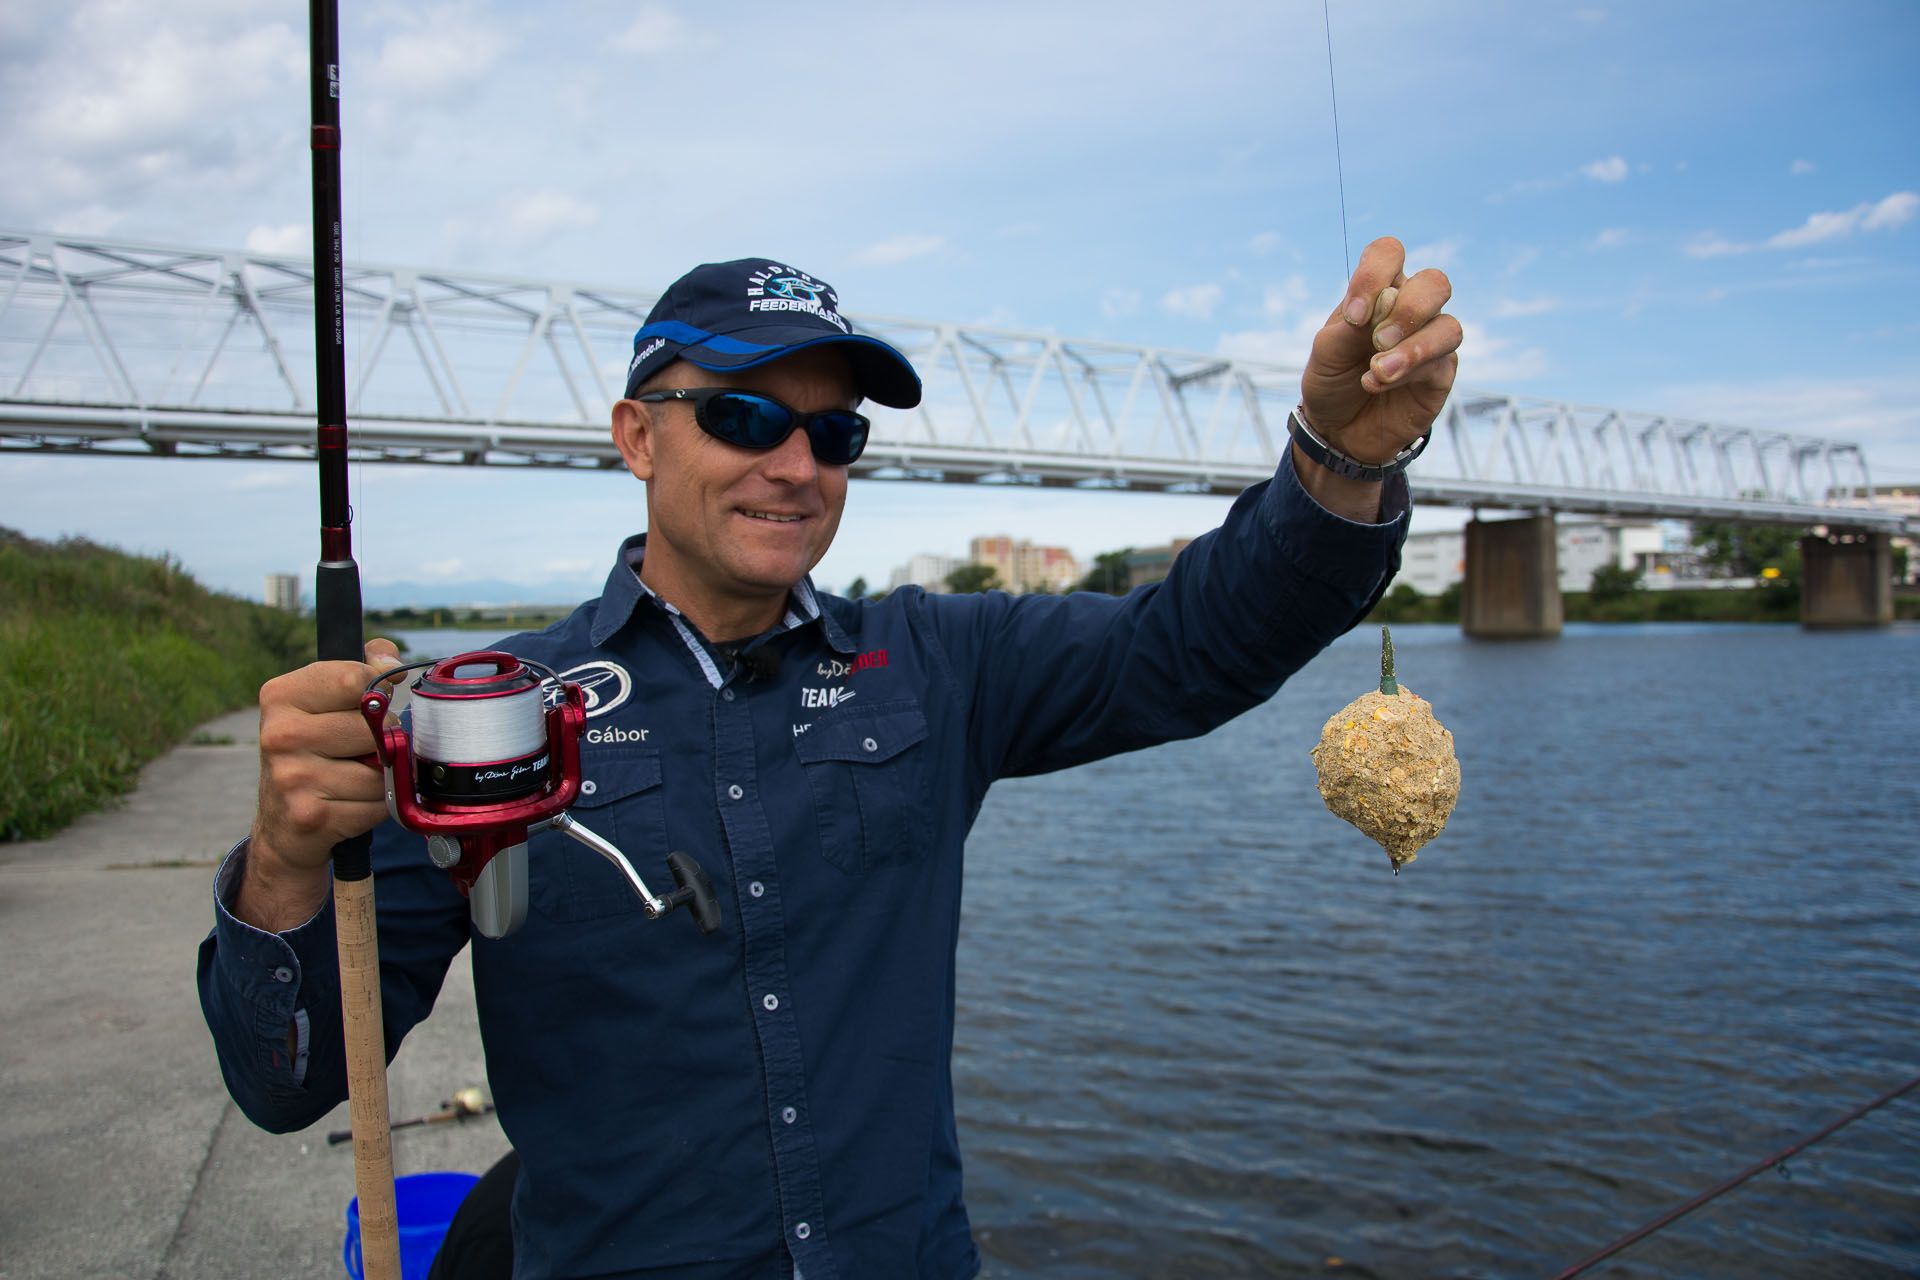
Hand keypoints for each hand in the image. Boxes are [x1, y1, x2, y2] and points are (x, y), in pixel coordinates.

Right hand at [238, 639, 400, 930]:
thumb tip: (390, 661)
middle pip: (374, 727)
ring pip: (380, 769)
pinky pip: (376, 804)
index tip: (380, 699)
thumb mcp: (324, 702)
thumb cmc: (314, 753)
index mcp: (281, 696)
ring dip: (382, 778)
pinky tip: (350, 804)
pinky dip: (376, 807)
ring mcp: (292, 776)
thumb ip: (360, 669)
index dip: (381, 690)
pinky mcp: (310, 815)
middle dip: (383, 740)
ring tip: (355, 778)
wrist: (282, 825)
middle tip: (363, 750)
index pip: (357, 679)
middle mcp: (280, 734)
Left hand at [1300, 236, 1461, 464]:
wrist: (1338, 430)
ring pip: (1448, 325)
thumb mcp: (1326, 352)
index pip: (1389, 254)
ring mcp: (1432, 341)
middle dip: (1409, 310)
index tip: (1354, 315)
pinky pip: (1440, 363)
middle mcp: (1412, 309)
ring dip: (1413, 347)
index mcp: (1380, 291)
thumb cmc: (1333, 380)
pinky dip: (1409, 372)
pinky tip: (1377, 383)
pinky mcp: (1441, 374)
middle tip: (1377, 340)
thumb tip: (1383, 306)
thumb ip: (1349, 328)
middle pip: (1435, 283)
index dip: (1375, 275)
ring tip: (1378, 370)